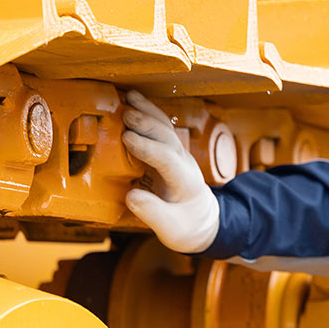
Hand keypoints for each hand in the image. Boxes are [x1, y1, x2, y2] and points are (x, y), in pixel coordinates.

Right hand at [121, 90, 219, 253]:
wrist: (203, 221)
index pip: (168, 160)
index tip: (127, 139)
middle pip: (168, 138)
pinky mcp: (169, 152)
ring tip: (128, 97)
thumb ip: (152, 213)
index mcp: (186, 183)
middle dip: (148, 124)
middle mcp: (184, 164)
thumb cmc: (186, 227)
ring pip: (165, 128)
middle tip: (125, 113)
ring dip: (148, 111)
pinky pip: (159, 129)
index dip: (148, 148)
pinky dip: (147, 113)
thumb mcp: (171, 231)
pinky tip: (132, 101)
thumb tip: (131, 195)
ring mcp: (178, 155)